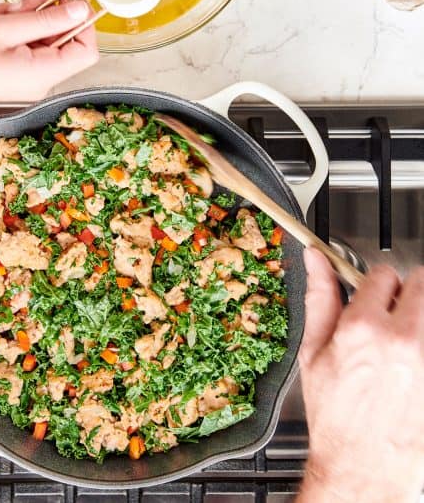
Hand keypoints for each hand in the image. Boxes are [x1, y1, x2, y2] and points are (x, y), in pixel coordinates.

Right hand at [0, 0, 98, 103]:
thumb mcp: (4, 28)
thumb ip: (47, 19)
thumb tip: (79, 11)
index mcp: (43, 75)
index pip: (87, 51)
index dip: (84, 23)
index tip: (72, 0)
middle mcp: (41, 81)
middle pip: (64, 40)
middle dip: (45, 16)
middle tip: (21, 7)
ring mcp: (29, 78)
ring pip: (44, 37)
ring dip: (25, 20)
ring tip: (0, 18)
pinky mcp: (18, 73)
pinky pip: (28, 44)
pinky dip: (14, 29)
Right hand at [297, 249, 423, 502]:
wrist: (365, 468)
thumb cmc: (338, 416)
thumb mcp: (315, 353)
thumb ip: (320, 297)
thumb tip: (316, 259)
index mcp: (364, 327)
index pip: (382, 274)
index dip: (374, 288)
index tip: (372, 301)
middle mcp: (404, 338)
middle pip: (420, 282)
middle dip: (405, 295)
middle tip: (394, 319)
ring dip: (420, 316)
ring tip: (406, 343)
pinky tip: (412, 366)